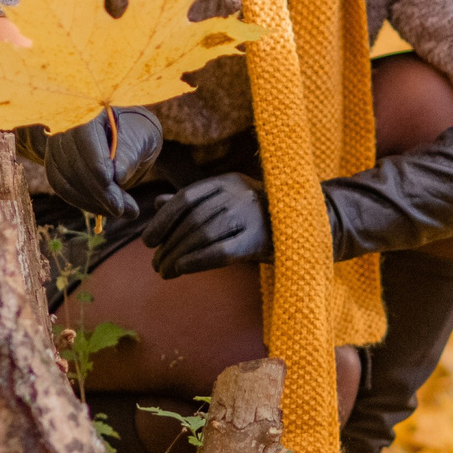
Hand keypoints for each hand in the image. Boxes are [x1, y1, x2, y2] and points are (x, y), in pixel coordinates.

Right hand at [39, 105, 162, 220]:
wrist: (124, 131)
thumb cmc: (135, 131)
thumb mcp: (142, 136)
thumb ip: (130, 152)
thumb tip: (118, 176)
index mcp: (87, 108)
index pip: (85, 136)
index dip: (96, 164)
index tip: (112, 185)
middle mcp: (64, 124)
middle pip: (74, 162)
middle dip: (99, 191)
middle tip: (124, 209)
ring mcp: (55, 144)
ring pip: (65, 179)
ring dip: (91, 201)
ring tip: (120, 210)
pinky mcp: (53, 162)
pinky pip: (61, 186)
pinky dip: (81, 201)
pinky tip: (102, 208)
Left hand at [141, 173, 273, 276]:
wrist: (305, 230)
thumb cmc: (258, 218)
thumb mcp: (227, 203)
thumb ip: (194, 202)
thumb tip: (158, 203)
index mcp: (228, 181)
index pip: (186, 197)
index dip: (163, 220)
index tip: (147, 241)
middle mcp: (239, 193)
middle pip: (192, 219)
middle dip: (169, 244)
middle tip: (155, 264)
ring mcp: (251, 215)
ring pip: (204, 234)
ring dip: (178, 255)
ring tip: (164, 271)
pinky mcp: (259, 240)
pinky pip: (221, 251)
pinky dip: (197, 260)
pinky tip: (182, 269)